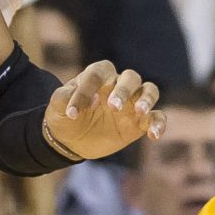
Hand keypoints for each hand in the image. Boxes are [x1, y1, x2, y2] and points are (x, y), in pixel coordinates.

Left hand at [42, 62, 162, 161]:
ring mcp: (132, 102)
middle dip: (123, 90)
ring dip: (147, 99)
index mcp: (97, 76)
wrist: (71, 140)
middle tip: (113, 107)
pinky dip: (159, 123)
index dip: (86, 90)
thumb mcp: (55, 108)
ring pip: (149, 90)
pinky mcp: (140, 122)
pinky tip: (154, 135)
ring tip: (140, 112)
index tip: (73, 113)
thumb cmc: (64, 117)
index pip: (97, 74)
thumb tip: (92, 98)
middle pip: (130, 77)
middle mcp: (117, 85)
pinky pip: (157, 117)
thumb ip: (64, 98)